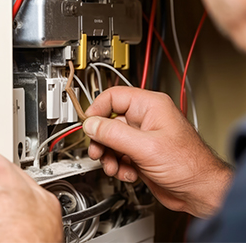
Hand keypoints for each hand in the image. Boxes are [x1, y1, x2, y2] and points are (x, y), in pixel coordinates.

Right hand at [83, 87, 232, 217]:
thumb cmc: (188, 164)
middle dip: (101, 139)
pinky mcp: (140, 154)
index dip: (97, 109)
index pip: (113, 97)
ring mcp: (141, 137)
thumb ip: (114, 134)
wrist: (199, 191)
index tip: (88, 124)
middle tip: (98, 151)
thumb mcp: (146, 147)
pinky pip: (118, 155)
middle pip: (109, 121)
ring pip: (111, 141)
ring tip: (114, 166)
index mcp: (149, 106)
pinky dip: (118, 166)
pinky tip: (128, 173)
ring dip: (108, 156)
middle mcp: (145, 119)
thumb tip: (91, 124)